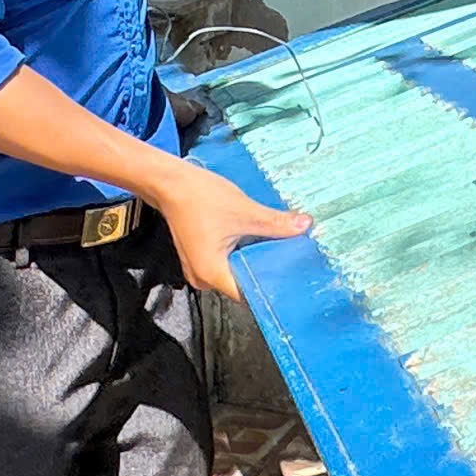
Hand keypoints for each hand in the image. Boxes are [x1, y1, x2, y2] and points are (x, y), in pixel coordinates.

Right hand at [156, 162, 309, 300]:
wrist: (170, 182)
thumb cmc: (199, 197)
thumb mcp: (244, 210)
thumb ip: (276, 223)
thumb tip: (305, 225)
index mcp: (212, 274)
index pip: (249, 293)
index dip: (272, 284)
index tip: (295, 277)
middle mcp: (203, 278)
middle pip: (243, 283)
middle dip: (267, 269)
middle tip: (293, 259)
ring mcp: (200, 268)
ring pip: (236, 271)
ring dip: (254, 259)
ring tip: (279, 248)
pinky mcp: (201, 256)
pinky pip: (227, 262)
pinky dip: (242, 252)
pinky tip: (258, 240)